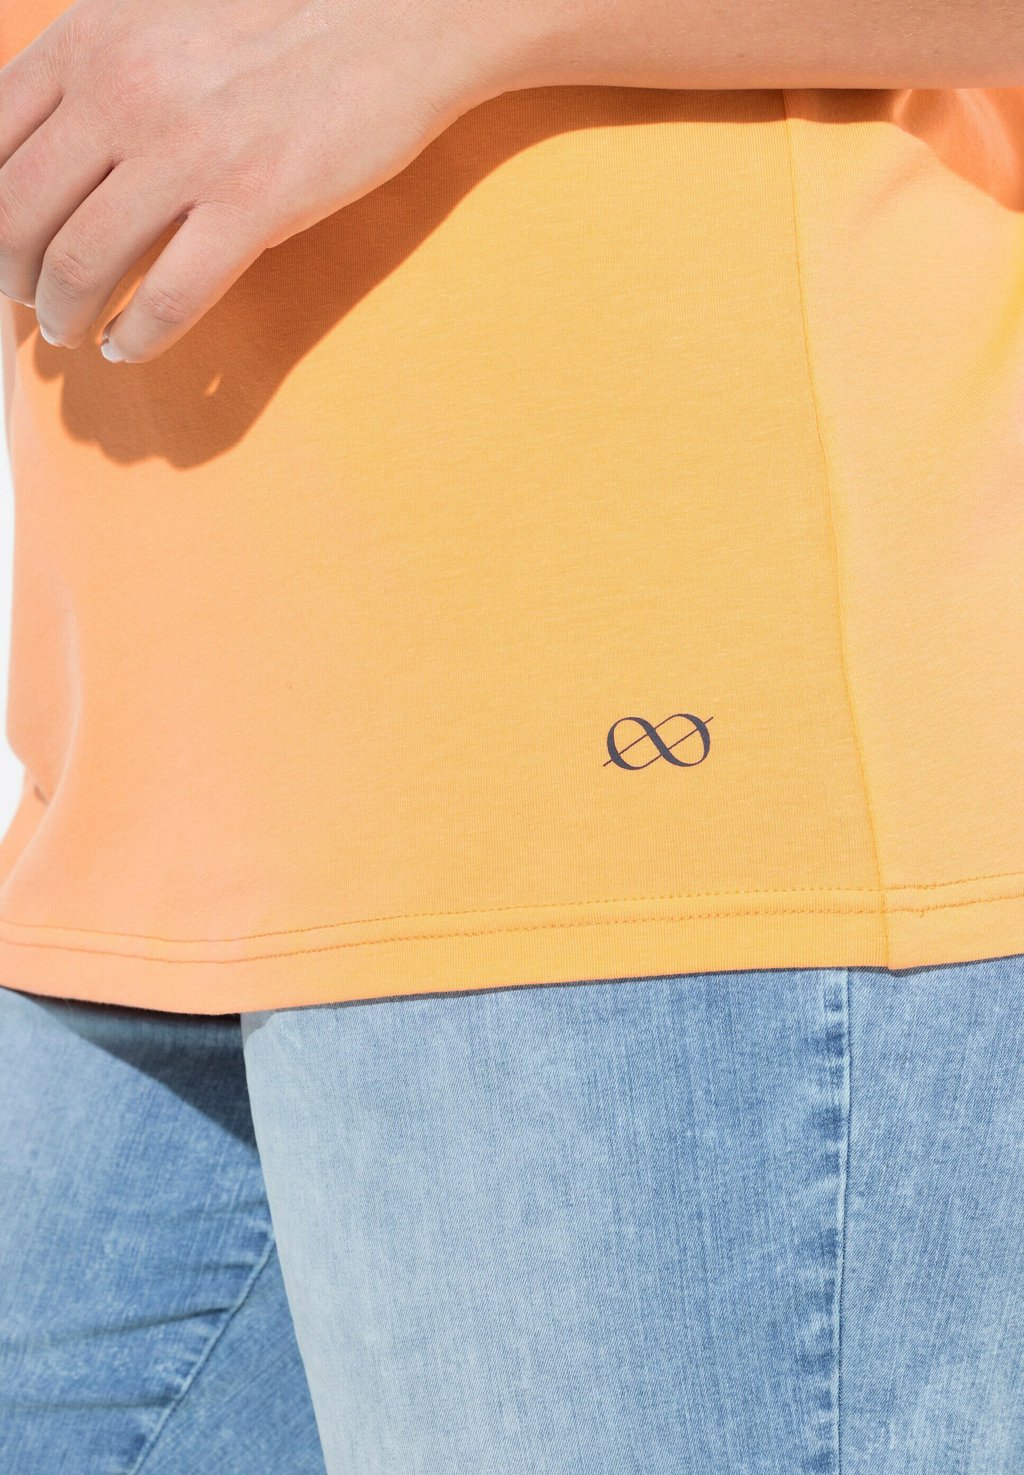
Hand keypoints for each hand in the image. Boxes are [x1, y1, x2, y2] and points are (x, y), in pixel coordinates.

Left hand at [0, 0, 536, 362]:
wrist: (396, 13)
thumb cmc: (281, 20)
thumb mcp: (155, 15)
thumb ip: (91, 69)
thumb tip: (41, 149)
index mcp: (89, 40)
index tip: (0, 252)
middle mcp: (121, 92)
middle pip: (13, 217)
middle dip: (9, 280)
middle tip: (28, 305)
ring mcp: (187, 152)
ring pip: (77, 267)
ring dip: (62, 318)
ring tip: (74, 333)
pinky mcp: (253, 204)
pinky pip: (167, 299)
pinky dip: (136, 339)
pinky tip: (130, 347)